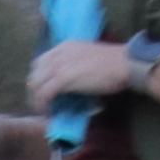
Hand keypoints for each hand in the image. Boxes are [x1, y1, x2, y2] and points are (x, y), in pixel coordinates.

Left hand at [23, 38, 142, 108]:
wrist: (125, 64)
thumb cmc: (114, 64)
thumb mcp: (89, 59)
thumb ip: (76, 66)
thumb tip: (72, 84)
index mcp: (64, 47)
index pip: (40, 62)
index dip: (39, 78)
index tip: (43, 91)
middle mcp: (58, 53)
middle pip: (34, 73)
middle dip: (34, 90)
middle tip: (40, 104)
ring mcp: (59, 65)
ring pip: (36, 84)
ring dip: (36, 100)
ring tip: (43, 111)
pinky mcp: (63, 78)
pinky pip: (44, 93)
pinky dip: (43, 105)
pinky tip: (48, 113)